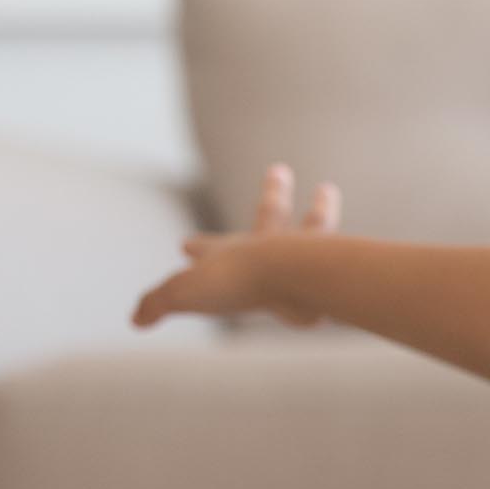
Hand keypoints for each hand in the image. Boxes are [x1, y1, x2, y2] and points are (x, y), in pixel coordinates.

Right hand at [132, 162, 339, 327]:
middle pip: (270, 212)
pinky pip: (339, 268)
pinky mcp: (333, 275)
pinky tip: (353, 270)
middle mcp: (270, 248)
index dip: (199, 248)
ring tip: (328, 190)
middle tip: (279, 169)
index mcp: (233, 252)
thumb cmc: (237, 280)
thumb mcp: (182, 292)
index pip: (211, 247)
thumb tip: (136, 319)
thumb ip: (157, 304)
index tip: (186, 244)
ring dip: (321, 208)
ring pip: (316, 225)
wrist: (293, 278)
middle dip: (272, 193)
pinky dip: (341, 269)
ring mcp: (305, 257)